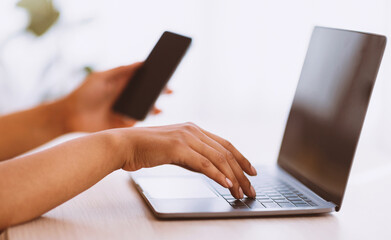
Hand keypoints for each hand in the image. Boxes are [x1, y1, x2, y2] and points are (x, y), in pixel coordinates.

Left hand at [62, 62, 170, 132]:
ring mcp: (128, 112)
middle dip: (160, 92)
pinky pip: (139, 122)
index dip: (156, 76)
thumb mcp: (101, 78)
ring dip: (155, 107)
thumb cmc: (84, 94)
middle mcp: (128, 98)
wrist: (70, 116)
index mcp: (124, 85)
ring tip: (159, 106)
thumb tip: (142, 63)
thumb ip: (121, 70)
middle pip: (149, 94)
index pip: (144, 79)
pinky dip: (145, 119)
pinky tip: (146, 117)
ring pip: (147, 109)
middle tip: (170, 90)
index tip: (168, 70)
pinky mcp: (125, 125)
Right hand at [116, 122, 256, 198]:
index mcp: (194, 129)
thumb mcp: (176, 151)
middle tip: (250, 187)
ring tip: (240, 191)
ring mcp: (186, 137)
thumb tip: (212, 170)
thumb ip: (193, 156)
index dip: (241, 158)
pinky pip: (204, 164)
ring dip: (233, 177)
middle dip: (241, 171)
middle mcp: (194, 130)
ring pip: (218, 158)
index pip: (225, 144)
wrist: (125, 145)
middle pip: (226, 152)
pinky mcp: (178, 147)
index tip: (251, 171)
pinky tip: (226, 185)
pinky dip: (217, 175)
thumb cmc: (148, 149)